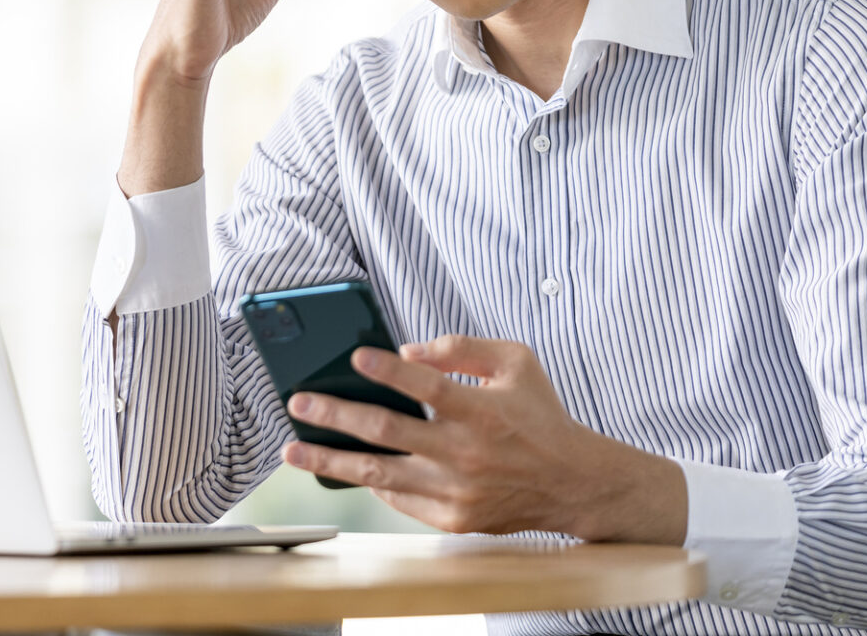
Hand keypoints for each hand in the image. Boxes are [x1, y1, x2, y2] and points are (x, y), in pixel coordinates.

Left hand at [280, 335, 686, 544]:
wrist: (572, 483)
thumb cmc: (540, 415)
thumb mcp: (516, 362)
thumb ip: (462, 348)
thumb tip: (409, 349)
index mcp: (481, 410)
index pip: (427, 386)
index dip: (390, 370)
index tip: (355, 357)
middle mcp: (465, 453)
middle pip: (387, 431)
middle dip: (335, 415)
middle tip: (299, 403)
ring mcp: (456, 491)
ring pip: (379, 474)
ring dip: (331, 461)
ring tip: (294, 451)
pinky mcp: (452, 518)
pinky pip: (399, 499)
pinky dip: (370, 482)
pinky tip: (344, 468)